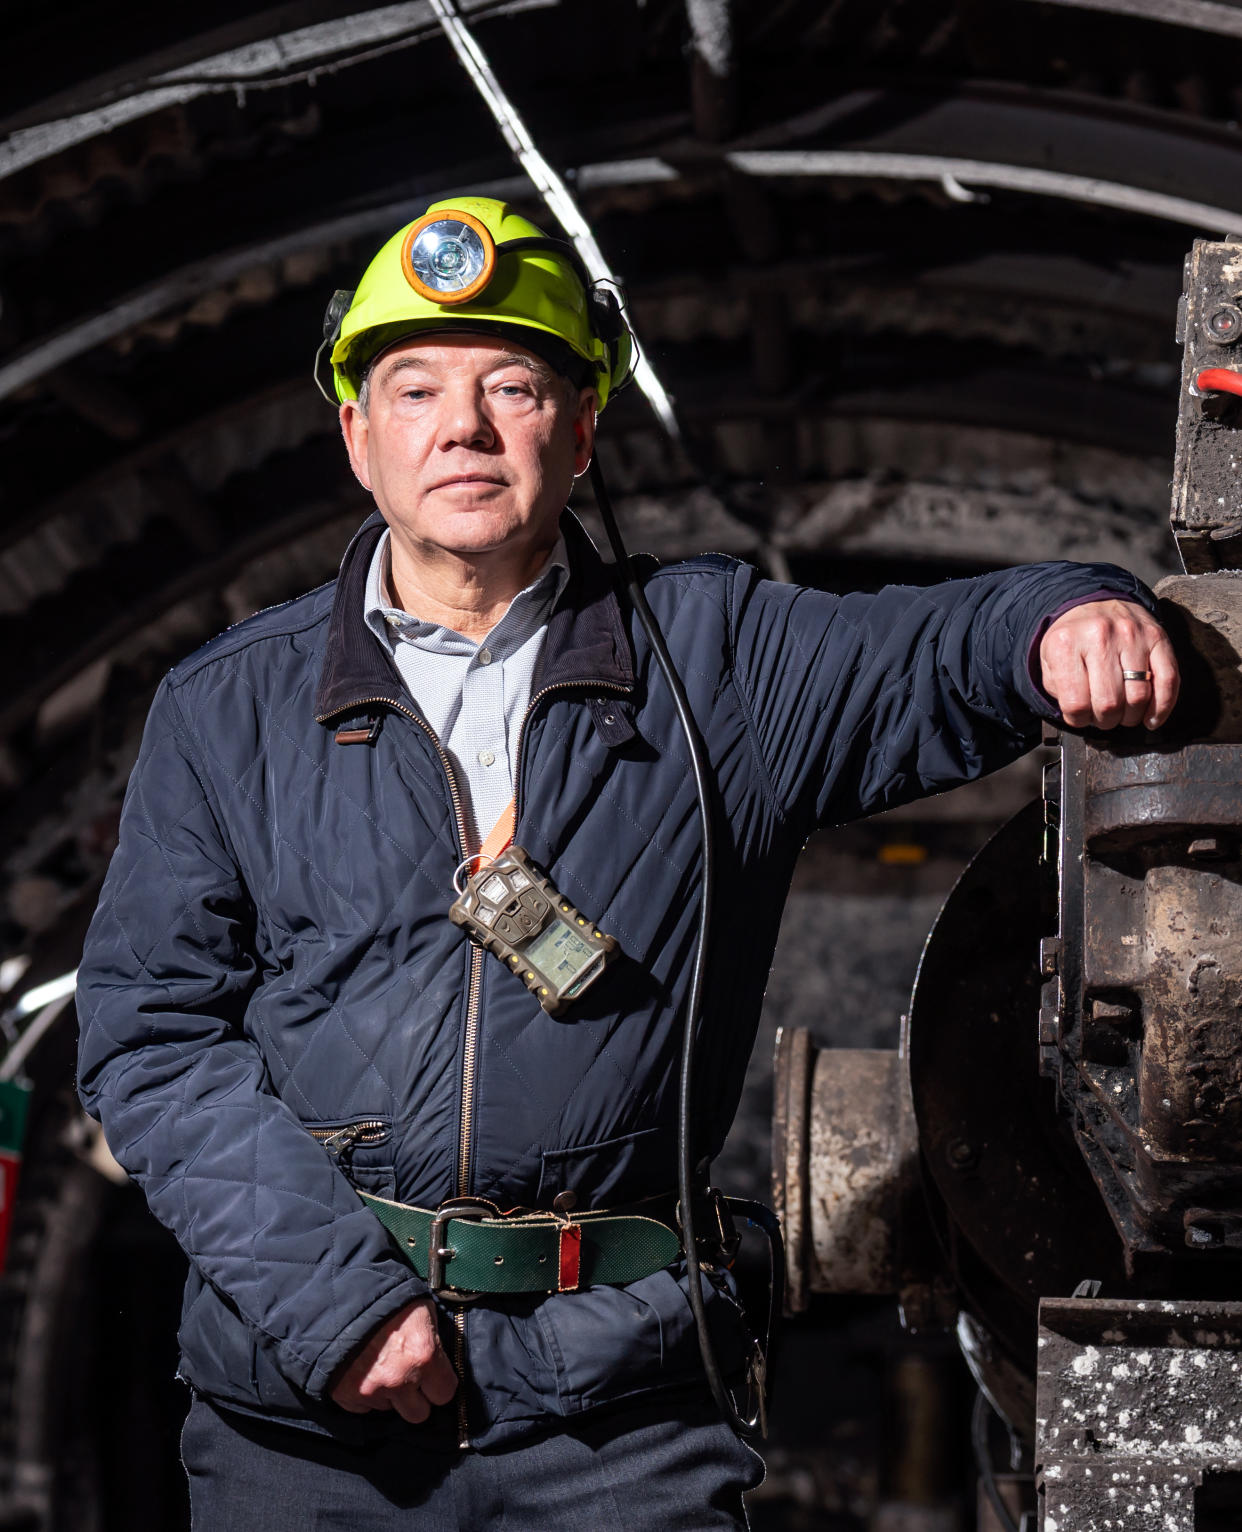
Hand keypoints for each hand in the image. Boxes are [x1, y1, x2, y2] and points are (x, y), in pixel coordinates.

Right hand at [330, 1297, 457, 1423]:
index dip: (439, 1384)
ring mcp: (371, 1391)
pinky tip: (364, 1370)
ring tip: (381, 1365)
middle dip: (416, 1397)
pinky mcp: (347, 1397)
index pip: (445, 1394)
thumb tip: (441, 1363)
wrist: (340, 1296)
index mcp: (424, 1355)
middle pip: (419, 1414)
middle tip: (408, 1376)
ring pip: (389, 1409)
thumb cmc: (387, 1299)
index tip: (434, 1377)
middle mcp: (400, 1379)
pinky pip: (364, 1407)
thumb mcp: (421, 1311)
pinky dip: (366, 1393)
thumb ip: (434, 1343)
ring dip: (389, 1394)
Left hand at [1039, 598, 1178, 730]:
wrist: (1092, 601)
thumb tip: (1081, 717)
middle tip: (1103, 717)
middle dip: (1106, 720)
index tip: (1081, 717)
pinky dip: (1162, 707)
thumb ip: (1059, 689)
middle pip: (1109, 703)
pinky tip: (1151, 718)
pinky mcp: (1157, 638)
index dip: (1078, 719)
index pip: (1076, 703)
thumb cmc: (1071, 638)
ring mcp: (1132, 636)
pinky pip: (1168, 680)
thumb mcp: (1049, 660)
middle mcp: (1100, 637)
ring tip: (1123, 715)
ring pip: (1139, 696)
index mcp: (1066, 644)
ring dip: (1131, 716)